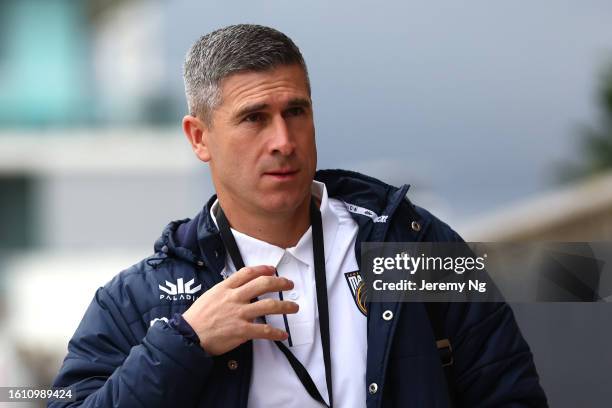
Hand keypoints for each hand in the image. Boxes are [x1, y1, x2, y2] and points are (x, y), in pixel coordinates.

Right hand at [182, 265, 298, 354]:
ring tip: (294, 307)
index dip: (263, 269)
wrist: (188, 336)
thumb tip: (239, 288)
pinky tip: (283, 335)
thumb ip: (225, 291)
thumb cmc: (197, 318)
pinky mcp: (242, 331)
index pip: (248, 273)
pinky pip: (264, 330)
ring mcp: (239, 314)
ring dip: (285, 306)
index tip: (273, 270)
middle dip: (280, 283)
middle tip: (289, 284)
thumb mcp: (209, 296)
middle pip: (263, 284)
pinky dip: (276, 333)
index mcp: (225, 288)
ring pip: (269, 306)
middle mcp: (235, 298)